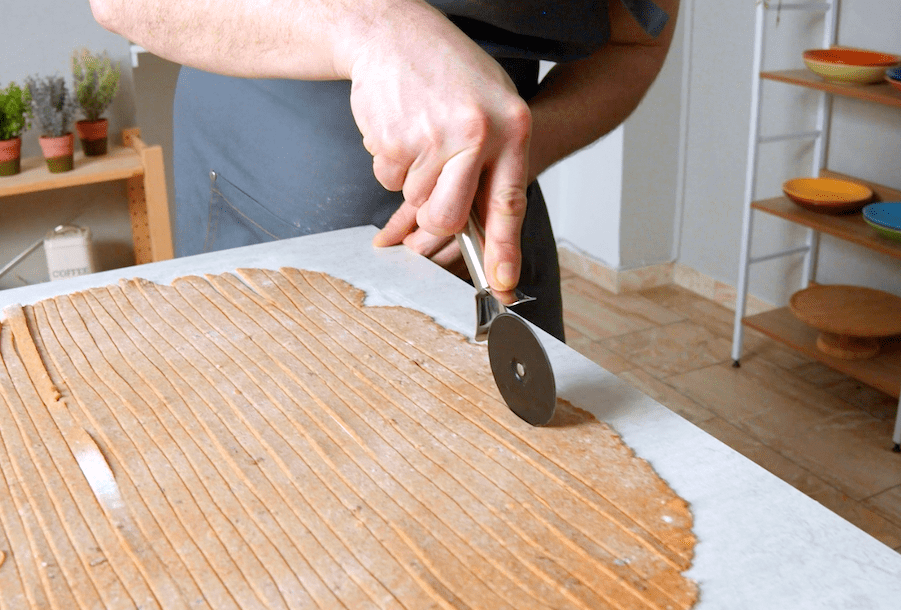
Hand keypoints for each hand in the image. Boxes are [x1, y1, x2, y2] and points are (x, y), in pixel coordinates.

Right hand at [348, 7, 529, 291]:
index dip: (503, 250)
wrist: (394, 32)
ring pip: (415, 200)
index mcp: (511, 126)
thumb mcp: (491, 107)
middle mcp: (475, 134)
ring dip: (411, 181)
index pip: (508, 202)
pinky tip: (400, 126)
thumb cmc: (448, 72)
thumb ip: (493, 164)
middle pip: (447, 217)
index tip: (501, 285)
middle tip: (426, 201)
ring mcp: (432, 137)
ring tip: (419, 134)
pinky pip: (389, 180)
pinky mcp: (393, 139)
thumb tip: (482, 231)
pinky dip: (391, 162)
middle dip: (431, 221)